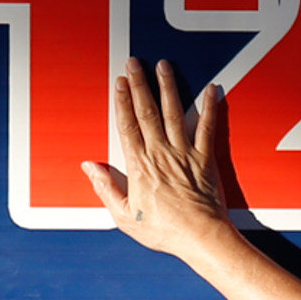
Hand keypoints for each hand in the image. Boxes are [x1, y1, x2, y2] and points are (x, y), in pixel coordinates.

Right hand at [81, 58, 233, 262]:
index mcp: (140, 166)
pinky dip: (209, 108)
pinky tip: (211, 89)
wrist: (200, 237)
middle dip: (140, 84)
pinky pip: (208, 128)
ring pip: (174, 112)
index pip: (127, 126)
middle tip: (135, 63)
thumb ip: (106, 188)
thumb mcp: (124, 216)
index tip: (120, 83)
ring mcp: (184, 154)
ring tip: (163, 66)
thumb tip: (89, 167)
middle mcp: (161, 154)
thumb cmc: (164, 230)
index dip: (122, 101)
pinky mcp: (205, 159)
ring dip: (168, 87)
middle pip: (148, 112)